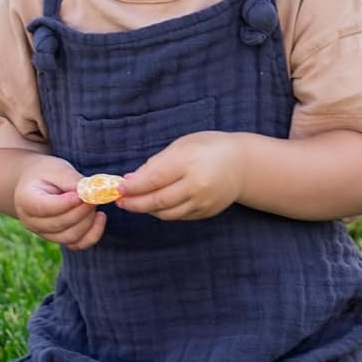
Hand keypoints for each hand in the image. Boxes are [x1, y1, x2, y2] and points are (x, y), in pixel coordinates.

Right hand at [14, 155, 107, 250]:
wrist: (34, 183)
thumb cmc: (45, 173)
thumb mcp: (55, 168)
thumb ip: (70, 179)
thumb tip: (90, 191)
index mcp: (25, 201)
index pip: (46, 208)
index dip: (66, 203)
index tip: (82, 194)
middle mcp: (31, 222)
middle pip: (60, 224)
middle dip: (82, 210)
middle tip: (95, 196)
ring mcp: (44, 234)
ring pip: (71, 237)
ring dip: (88, 221)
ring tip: (94, 203)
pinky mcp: (58, 239)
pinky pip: (78, 244)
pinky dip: (93, 234)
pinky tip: (100, 217)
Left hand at [117, 132, 246, 220]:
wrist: (243, 164)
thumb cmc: (208, 148)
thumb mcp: (182, 145)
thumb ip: (157, 162)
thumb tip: (131, 179)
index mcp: (189, 162)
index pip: (154, 179)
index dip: (133, 187)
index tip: (118, 188)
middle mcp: (197, 185)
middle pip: (158, 200)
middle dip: (135, 203)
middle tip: (120, 201)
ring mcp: (203, 202)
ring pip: (166, 213)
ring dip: (146, 209)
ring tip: (133, 203)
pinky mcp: (206, 212)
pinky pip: (178, 216)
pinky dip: (162, 212)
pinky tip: (153, 205)